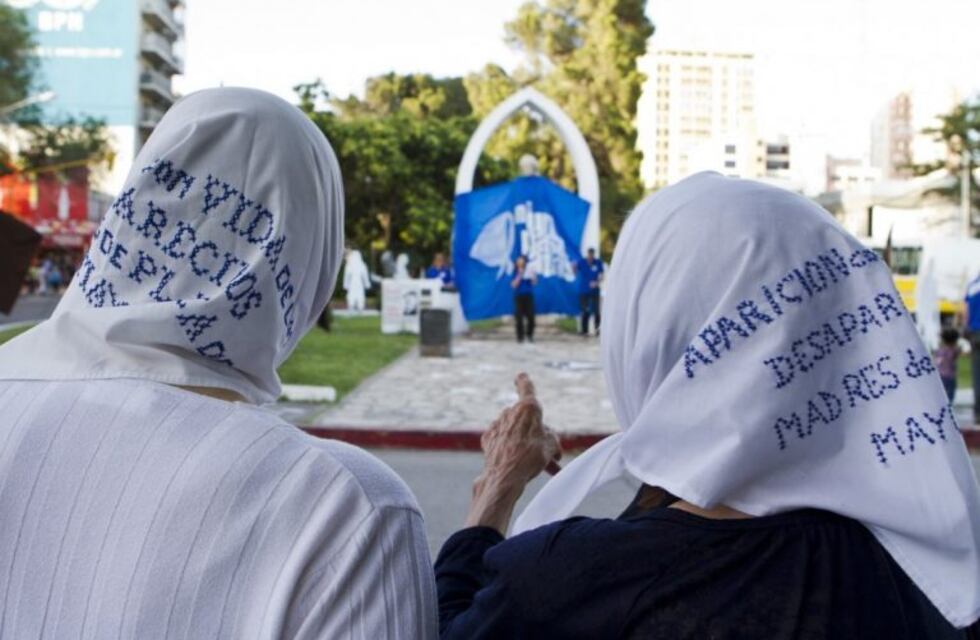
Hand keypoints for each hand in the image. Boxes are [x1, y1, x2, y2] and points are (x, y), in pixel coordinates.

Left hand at [465, 373, 560, 533]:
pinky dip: (510, 448)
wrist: (504, 477)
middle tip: (549, 454)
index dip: (524, 381)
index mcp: (528, 408)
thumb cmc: (530, 458)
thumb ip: (551, 437)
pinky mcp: (488, 438)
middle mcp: (510, 412)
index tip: (521, 375)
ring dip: (525, 444)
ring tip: (537, 465)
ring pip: (516, 432)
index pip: (526, 387)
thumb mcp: (551, 446)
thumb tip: (547, 441)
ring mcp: (497, 424)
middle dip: (536, 434)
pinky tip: (517, 462)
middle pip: (526, 419)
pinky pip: (503, 440)